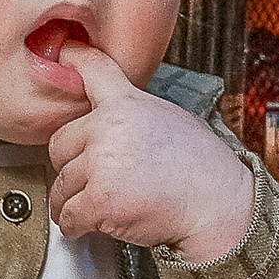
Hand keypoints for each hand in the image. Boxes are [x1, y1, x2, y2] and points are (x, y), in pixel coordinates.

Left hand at [47, 49, 253, 263]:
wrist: (219, 204)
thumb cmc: (202, 169)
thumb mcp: (168, 119)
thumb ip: (131, 116)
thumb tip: (104, 123)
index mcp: (128, 104)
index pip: (94, 71)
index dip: (73, 59)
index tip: (63, 52)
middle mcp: (110, 128)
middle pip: (60, 144)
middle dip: (71, 166)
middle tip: (92, 179)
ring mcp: (102, 163)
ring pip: (61, 184)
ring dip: (71, 200)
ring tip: (95, 206)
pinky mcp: (100, 199)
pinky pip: (68, 215)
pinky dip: (74, 225)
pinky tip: (88, 224)